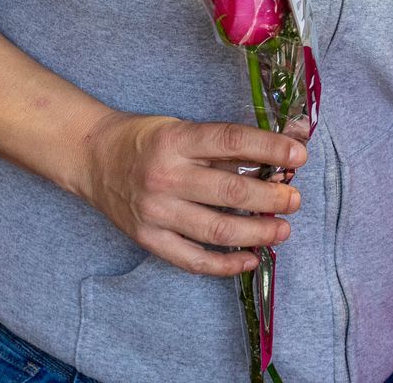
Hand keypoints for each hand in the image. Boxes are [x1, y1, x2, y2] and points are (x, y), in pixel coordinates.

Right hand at [79, 111, 306, 276]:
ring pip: (217, 230)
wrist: (93, 158)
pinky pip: (194, 260)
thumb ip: (230, 144)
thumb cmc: (146, 140)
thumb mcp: (184, 128)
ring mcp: (155, 212)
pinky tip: (251, 258)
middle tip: (294, 200)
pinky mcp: (148, 240)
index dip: (270, 149)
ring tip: (282, 229)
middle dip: (271, 198)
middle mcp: (165, 176)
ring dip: (257, 233)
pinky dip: (227, 264)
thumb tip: (285, 148)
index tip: (299, 156)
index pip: (231, 141)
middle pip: (230, 191)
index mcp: (177, 140)